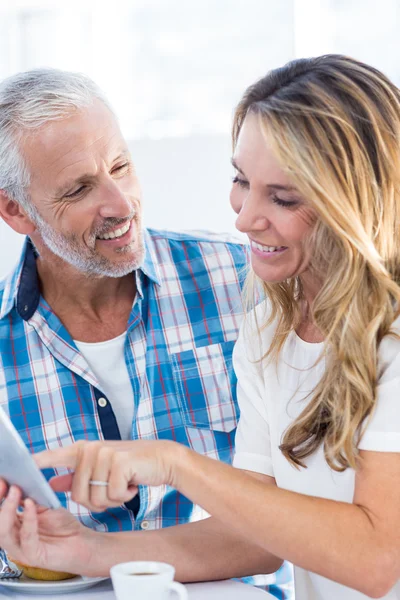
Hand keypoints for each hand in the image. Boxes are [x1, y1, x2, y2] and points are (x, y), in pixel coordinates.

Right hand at [0, 480, 93, 574]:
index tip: (3, 479)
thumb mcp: (43, 506)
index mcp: (13, 527)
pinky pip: (27, 538)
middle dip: (0, 502)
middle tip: (5, 484)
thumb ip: (30, 498)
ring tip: (16, 490)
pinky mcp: (34, 556)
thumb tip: (18, 481)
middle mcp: (13, 539)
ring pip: (4, 532)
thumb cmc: (62, 526)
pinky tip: (30, 504)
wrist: (80, 542)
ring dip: (8, 509)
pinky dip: (28, 519)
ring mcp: (21, 550)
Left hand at [34, 439, 180, 512]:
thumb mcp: (102, 469)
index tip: (23, 466)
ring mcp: (104, 454)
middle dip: (97, 502)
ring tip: (124, 485)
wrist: (163, 458)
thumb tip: (52, 483)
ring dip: (112, 501)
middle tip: (114, 489)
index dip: (38, 463)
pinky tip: (133, 484)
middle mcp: (91, 449)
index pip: (54, 456)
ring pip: (95, 499)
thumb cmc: (132, 466)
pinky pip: (112, 496)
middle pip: (77, 495)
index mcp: (83, 449)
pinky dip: (124, 497)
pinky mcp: (119, 463)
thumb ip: (76, 476)